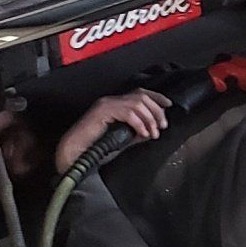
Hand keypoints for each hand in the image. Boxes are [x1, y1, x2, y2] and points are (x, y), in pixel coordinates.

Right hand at [55, 88, 169, 173]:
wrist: (77, 153)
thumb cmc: (97, 147)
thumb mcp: (124, 138)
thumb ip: (138, 132)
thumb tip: (154, 130)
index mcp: (115, 104)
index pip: (140, 93)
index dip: (156, 97)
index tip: (168, 105)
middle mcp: (111, 100)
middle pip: (142, 96)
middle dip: (156, 110)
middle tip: (162, 126)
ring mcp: (106, 104)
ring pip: (137, 103)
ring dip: (149, 118)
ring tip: (153, 132)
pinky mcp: (103, 111)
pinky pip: (128, 113)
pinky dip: (139, 123)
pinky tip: (143, 133)